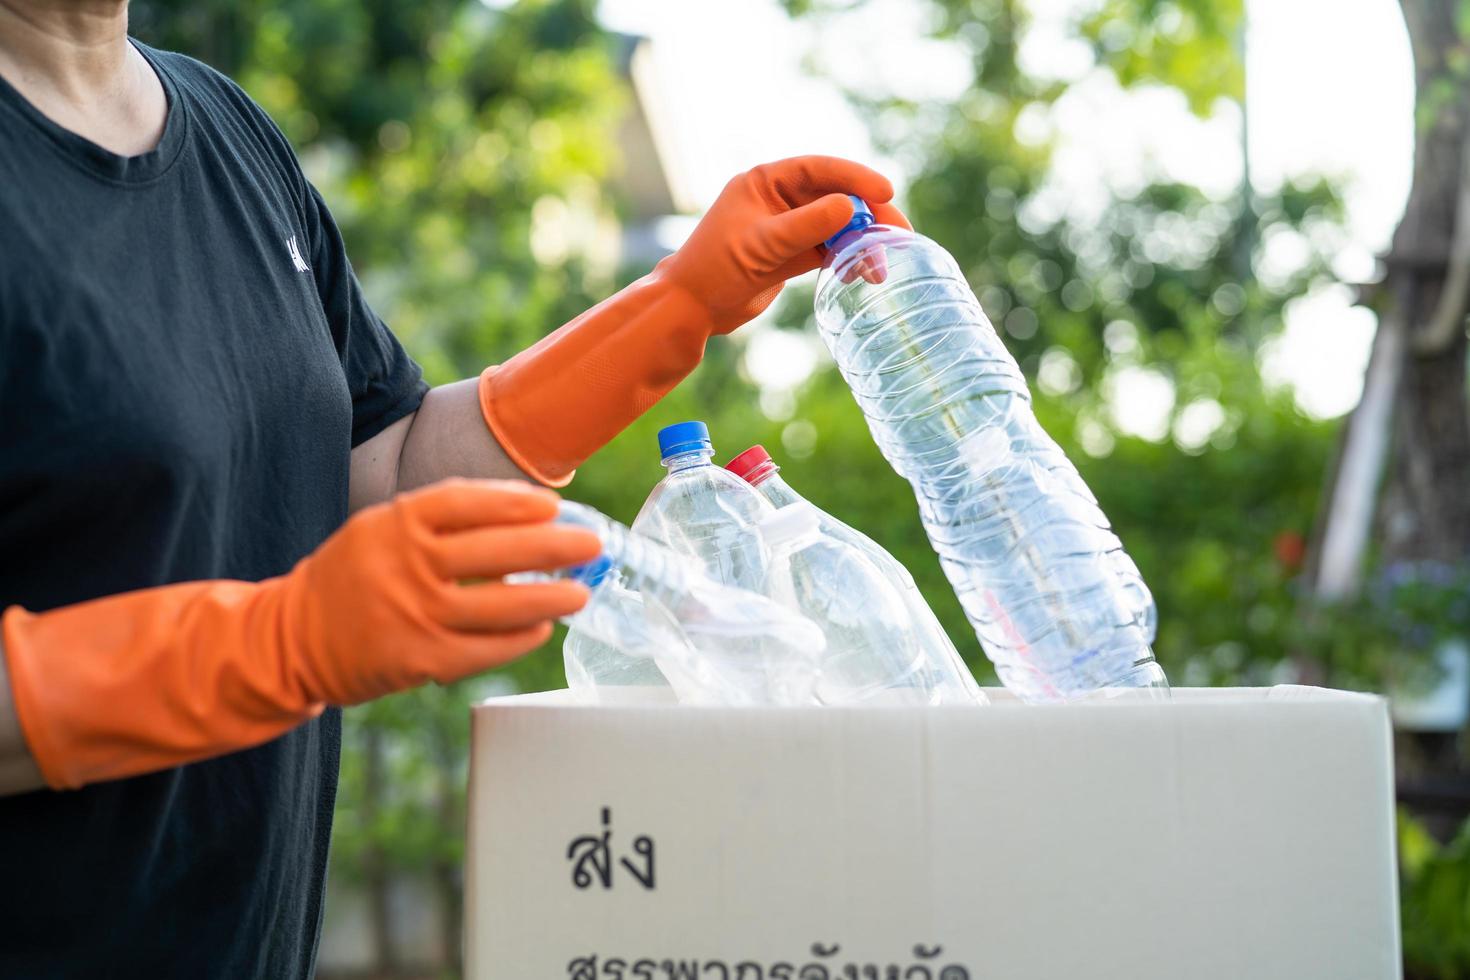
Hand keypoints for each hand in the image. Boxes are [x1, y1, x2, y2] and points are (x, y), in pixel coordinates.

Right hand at [1, 479, 600, 788]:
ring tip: (581, 592)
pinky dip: (518, 638)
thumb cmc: (351, 575)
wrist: (290, 638)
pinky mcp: (418, 658)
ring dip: (548, 598)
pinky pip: (484, 648)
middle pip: (495, 550)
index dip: (515, 501)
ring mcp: (413, 613)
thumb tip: (522, 516)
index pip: (466, 501)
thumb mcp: (380, 528)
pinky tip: (541, 627)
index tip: (553, 503)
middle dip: (552, 546)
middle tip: (591, 545)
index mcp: (396, 522)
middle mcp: (405, 564)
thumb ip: (438, 521)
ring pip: (498, 605)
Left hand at [476, 155, 907, 485]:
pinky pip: (829, 249)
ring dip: (861, 241)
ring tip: (883, 265)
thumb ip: (805, 226)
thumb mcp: (762, 246)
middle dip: (868, 214)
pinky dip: (847, 259)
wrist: (691, 309)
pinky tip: (863, 275)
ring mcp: (785, 226)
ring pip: (836, 225)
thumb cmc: (714, 270)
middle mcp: (777, 198)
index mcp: (764, 181)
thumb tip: (850, 208)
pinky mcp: (790, 254)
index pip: (819, 169)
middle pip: (834, 196)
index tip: (886, 191)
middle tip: (899, 233)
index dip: (855, 178)